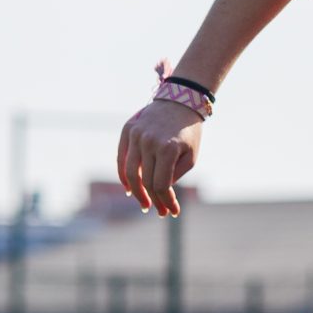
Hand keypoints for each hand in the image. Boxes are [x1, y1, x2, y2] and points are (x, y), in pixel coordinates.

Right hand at [117, 99, 200, 217]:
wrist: (180, 101)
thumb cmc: (189, 132)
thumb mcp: (190, 156)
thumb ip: (176, 175)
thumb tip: (162, 193)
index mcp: (168, 148)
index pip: (162, 184)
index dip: (166, 201)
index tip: (172, 211)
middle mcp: (149, 142)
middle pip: (146, 181)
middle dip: (154, 200)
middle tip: (160, 212)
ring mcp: (136, 135)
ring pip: (130, 172)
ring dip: (137, 192)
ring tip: (144, 204)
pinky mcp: (128, 130)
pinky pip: (121, 158)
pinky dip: (123, 175)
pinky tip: (129, 189)